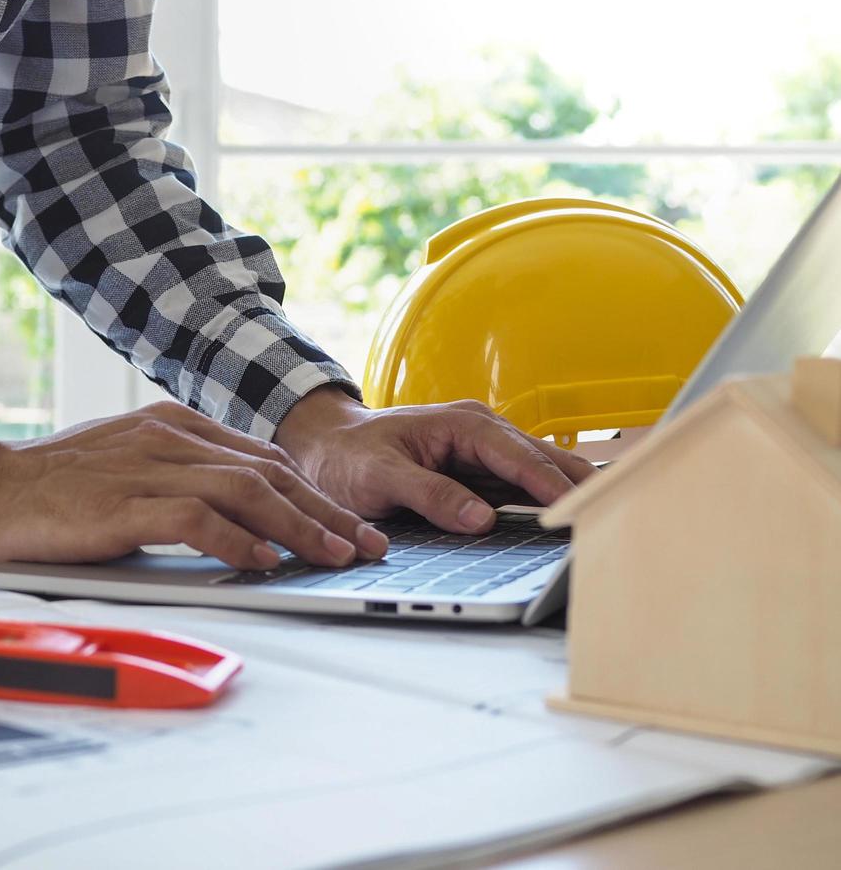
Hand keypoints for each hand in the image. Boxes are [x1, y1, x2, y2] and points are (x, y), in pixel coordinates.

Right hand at [0, 401, 388, 570]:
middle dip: (324, 509)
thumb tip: (237, 517)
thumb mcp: (124, 466)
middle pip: (267, 470)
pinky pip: (197, 518)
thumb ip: (177, 476)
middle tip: (365, 543)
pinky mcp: (125, 502)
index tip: (344, 522)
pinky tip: (264, 561)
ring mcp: (147, 466)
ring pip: (245, 491)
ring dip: (298, 526)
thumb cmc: (49, 487)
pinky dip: (237, 539)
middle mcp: (168, 437)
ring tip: (335, 555)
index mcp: (170, 424)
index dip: (310, 490)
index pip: (260, 455)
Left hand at [273, 387, 598, 533]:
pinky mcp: (481, 474)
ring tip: (612, 522)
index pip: (521, 458)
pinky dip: (548, 503)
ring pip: (541, 474)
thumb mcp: (381, 476)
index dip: (553, 487)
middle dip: (580, 487)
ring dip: (572, 495)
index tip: (582, 511)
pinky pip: (523, 489)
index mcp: (464, 425)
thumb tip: (480, 518)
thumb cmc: (349, 456)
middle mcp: (483, 433)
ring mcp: (485, 453)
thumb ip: (430, 494)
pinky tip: (573, 523)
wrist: (326, 447)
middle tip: (620, 515)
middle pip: (545, 461)